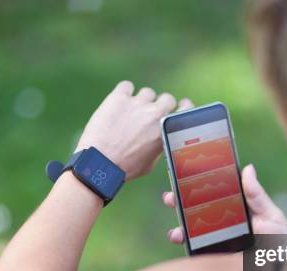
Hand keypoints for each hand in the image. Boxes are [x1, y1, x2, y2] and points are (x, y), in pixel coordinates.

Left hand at [75, 80, 192, 179]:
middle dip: (160, 105)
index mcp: (166, 130)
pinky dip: (124, 93)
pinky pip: (127, 86)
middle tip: (148, 114)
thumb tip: (157, 140)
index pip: (186, 109)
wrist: (100, 162)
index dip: (183, 106)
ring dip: (141, 101)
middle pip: (167, 98)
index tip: (180, 105)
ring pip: (147, 93)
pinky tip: (118, 103)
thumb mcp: (150, 163)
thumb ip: (157, 146)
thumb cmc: (125, 168)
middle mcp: (155, 113)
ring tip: (129, 113)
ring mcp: (137, 103)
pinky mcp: (118, 97)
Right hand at [162, 164, 286, 243]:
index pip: (214, 194)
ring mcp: (218, 242)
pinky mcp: (215, 259)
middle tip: (170, 198)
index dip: (198, 185)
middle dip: (180, 203)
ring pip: (193, 232)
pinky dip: (186, 247)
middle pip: (198, 211)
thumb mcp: (272, 217)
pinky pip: (197, 252)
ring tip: (176, 231)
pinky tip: (181, 242)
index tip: (184, 175)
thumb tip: (248, 168)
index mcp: (237, 210)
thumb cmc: (282, 244)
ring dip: (180, 229)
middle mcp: (224, 224)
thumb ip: (257, 196)